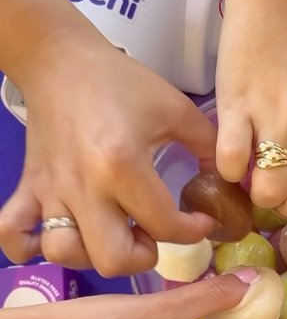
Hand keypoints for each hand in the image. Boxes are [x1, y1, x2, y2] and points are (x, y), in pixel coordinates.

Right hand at [0, 35, 217, 275]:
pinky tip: (58, 236)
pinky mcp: (29, 187)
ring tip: (114, 234)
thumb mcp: (176, 110)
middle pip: (112, 259)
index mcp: (123, 164)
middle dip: (142, 258)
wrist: (61, 60)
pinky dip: (30, 246)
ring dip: (94, 255)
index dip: (193, 231)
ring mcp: (52, 190)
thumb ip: (210, 147)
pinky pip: (12, 233)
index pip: (164, 225)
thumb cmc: (122, 82)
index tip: (200, 220)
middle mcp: (84, 186)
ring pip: (65, 253)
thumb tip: (232, 180)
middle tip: (153, 236)